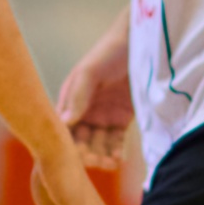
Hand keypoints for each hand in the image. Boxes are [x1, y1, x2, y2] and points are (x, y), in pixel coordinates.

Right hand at [54, 26, 134, 171]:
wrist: (140, 42)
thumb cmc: (110, 52)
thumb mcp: (90, 71)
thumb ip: (78, 95)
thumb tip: (65, 122)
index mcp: (71, 99)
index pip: (64, 128)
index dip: (67, 144)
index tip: (77, 155)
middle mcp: (85, 110)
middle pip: (80, 140)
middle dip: (86, 153)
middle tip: (96, 161)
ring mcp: (104, 115)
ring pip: (98, 143)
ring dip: (102, 155)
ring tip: (110, 162)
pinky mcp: (122, 118)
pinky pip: (116, 140)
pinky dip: (116, 151)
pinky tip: (118, 158)